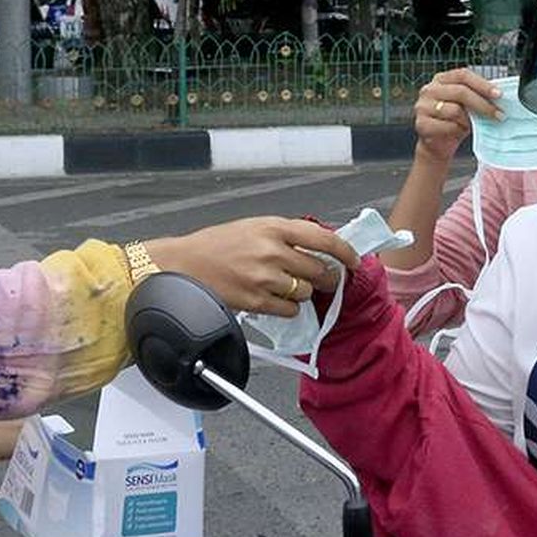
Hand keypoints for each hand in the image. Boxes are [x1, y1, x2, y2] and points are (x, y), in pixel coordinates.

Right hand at [145, 216, 358, 316]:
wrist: (183, 264)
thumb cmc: (215, 245)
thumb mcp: (252, 227)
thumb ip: (285, 235)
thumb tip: (321, 248)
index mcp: (273, 227)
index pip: (324, 239)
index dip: (345, 252)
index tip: (354, 260)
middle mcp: (272, 250)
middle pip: (319, 270)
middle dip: (322, 277)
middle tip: (316, 278)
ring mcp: (265, 277)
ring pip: (305, 292)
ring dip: (300, 292)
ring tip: (279, 285)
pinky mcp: (256, 301)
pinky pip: (290, 310)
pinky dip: (286, 308)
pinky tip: (270, 298)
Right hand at [413, 68, 503, 162]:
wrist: (438, 143)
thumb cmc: (454, 121)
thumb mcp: (466, 105)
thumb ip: (477, 96)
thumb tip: (500, 96)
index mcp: (441, 79)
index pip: (463, 75)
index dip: (482, 84)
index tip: (499, 94)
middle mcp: (429, 90)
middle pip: (460, 91)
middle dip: (483, 104)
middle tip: (498, 115)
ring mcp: (422, 106)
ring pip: (455, 110)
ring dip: (469, 120)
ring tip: (473, 125)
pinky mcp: (421, 124)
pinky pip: (448, 125)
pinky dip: (458, 130)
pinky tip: (459, 131)